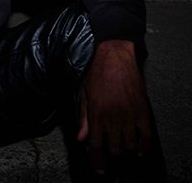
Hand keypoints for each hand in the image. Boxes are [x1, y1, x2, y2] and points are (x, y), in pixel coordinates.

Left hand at [77, 39, 150, 174]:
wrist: (115, 58)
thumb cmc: (98, 75)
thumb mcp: (85, 96)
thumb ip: (84, 119)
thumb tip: (81, 139)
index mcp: (96, 113)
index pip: (96, 146)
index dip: (97, 161)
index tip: (100, 168)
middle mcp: (113, 116)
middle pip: (115, 150)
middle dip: (112, 156)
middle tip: (111, 154)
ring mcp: (129, 114)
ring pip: (130, 146)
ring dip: (127, 151)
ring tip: (124, 149)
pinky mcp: (142, 110)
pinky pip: (146, 135)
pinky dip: (143, 146)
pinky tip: (139, 148)